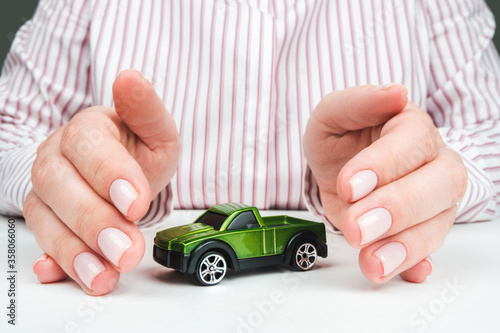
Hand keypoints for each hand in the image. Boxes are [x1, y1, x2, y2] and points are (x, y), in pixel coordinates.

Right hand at [23, 70, 180, 294]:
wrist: (124, 168)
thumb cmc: (139, 148)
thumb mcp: (156, 130)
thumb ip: (147, 111)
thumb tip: (130, 79)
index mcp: (87, 129)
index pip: (89, 147)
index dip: (111, 175)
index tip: (137, 202)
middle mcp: (58, 157)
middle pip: (61, 186)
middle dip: (94, 221)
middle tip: (125, 248)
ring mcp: (48, 191)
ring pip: (47, 219)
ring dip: (74, 251)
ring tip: (105, 274)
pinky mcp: (47, 220)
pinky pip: (43, 243)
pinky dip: (54, 262)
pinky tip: (64, 274)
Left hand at [303, 85, 466, 282]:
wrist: (339, 167)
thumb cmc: (341, 138)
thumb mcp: (333, 114)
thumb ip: (358, 102)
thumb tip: (395, 94)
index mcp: (411, 128)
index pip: (412, 143)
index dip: (383, 165)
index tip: (349, 186)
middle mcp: (431, 163)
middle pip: (438, 184)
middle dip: (397, 208)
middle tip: (358, 227)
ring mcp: (431, 200)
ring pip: (437, 223)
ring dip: (405, 246)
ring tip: (372, 262)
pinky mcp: (420, 229)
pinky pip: (428, 249)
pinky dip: (415, 264)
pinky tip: (402, 272)